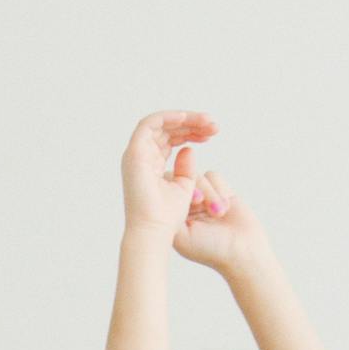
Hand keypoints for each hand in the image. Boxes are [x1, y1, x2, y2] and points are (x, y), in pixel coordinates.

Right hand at [120, 108, 217, 240]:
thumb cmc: (167, 218)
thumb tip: (188, 149)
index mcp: (151, 165)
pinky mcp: (134, 154)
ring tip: (207, 121)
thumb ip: (186, 169)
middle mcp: (141, 157)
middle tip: (214, 125)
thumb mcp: (184, 188)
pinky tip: (187, 117)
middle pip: (165, 129)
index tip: (212, 134)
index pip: (170, 139)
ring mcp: (135, 155)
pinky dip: (167, 117)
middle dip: (191, 123)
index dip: (191, 132)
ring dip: (184, 118)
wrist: (154, 232)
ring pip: (159, 124)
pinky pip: (149, 124)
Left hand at [170, 158, 267, 276]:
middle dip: (196, 190)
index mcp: (173, 216)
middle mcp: (186, 205)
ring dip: (210, 194)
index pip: (165, 189)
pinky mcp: (219, 191)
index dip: (176, 189)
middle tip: (200, 202)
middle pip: (182, 179)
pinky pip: (213, 176)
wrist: (242, 251)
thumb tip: (161, 191)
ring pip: (199, 177)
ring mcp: (203, 197)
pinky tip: (225, 207)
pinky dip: (220, 190)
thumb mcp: (181, 235)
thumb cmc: (210, 249)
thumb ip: (168, 213)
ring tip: (219, 213)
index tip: (193, 202)